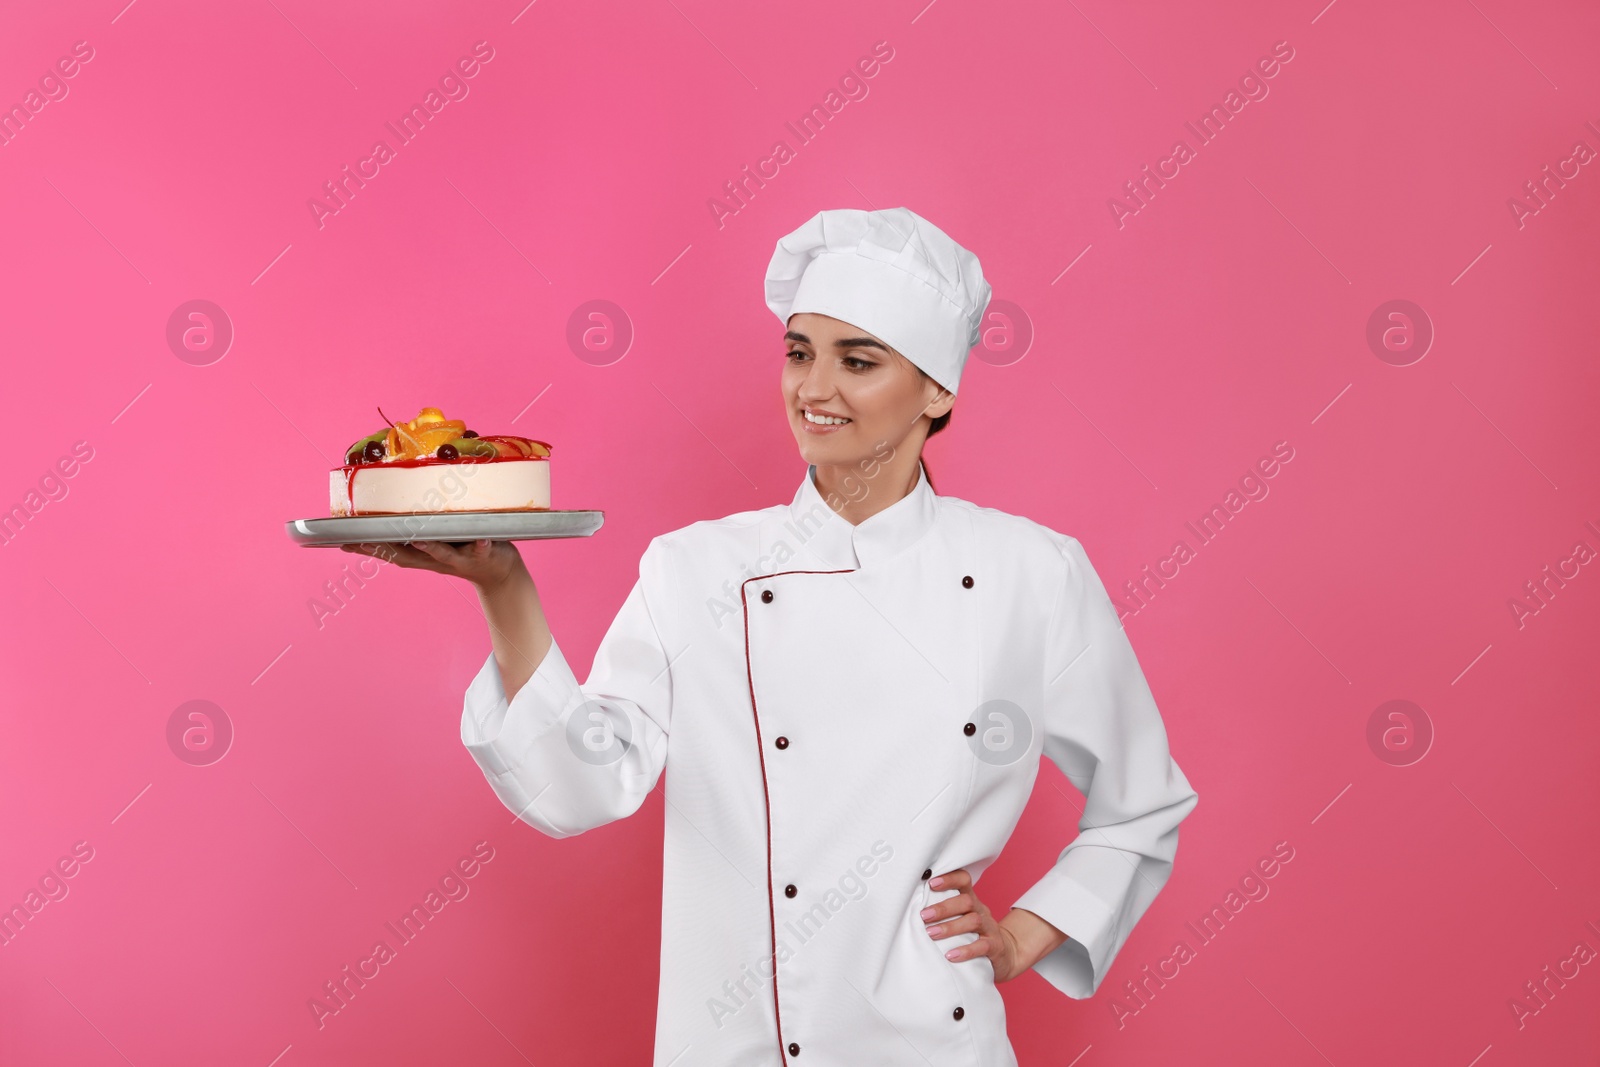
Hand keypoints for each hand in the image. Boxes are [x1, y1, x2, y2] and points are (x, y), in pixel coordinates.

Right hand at [341, 538, 524, 589]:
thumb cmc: (463, 548)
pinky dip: (481, 545)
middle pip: (407, 556)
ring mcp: (459, 558)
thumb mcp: (438, 540)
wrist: (498, 572)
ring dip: (429, 546)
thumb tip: (394, 509)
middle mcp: (435, 559)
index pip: (390, 550)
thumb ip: (417, 529)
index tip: (341, 541)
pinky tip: (482, 539)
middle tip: (362, 541)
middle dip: (385, 549)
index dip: (367, 546)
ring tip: (418, 537)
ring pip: (441, 553)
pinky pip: (482, 549)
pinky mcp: (482, 555)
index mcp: (422, 554)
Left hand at [920, 868, 1023, 981]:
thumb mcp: (962, 918)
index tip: (931, 882)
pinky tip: (950, 955)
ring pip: (973, 921)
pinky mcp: (995, 946)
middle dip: (943, 907)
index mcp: (971, 900)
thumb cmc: (974, 934)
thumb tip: (912, 907)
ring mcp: (990, 928)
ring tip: (931, 934)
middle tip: (924, 915)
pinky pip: (982, 946)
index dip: (949, 879)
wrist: (1006, 954)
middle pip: (966, 901)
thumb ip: (944, 912)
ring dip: (950, 927)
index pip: (964, 880)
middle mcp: (981, 910)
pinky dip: (965, 950)